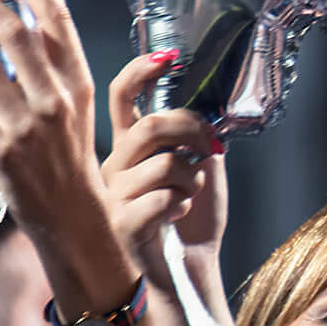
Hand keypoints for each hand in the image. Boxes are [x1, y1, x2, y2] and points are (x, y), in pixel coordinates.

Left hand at [0, 0, 138, 313]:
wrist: (78, 221)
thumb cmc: (74, 164)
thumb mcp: (78, 111)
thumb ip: (54, 72)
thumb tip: (22, 30)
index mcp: (79, 84)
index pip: (57, 22)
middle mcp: (56, 101)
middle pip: (16, 35)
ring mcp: (29, 128)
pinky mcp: (2, 154)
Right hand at [103, 53, 225, 277]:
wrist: (189, 268)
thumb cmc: (193, 218)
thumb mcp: (201, 166)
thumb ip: (195, 137)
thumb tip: (207, 111)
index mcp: (130, 145)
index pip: (122, 97)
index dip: (140, 71)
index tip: (168, 57)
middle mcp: (115, 164)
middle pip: (152, 125)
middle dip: (192, 131)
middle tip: (212, 148)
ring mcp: (114, 194)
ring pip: (164, 164)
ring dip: (193, 179)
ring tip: (190, 196)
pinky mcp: (122, 222)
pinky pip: (162, 198)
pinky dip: (182, 205)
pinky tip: (177, 216)